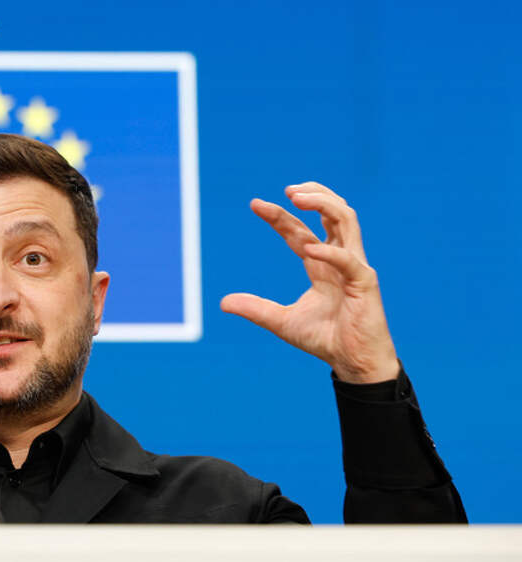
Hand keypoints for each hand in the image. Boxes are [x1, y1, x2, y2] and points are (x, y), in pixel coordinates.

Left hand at [220, 182, 399, 383]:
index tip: (255, 204)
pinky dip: (329, 251)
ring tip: (298, 198)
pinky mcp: (365, 282)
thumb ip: (256, 309)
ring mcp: (354, 267)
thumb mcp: (282, 322)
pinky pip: (348, 260)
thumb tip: (223, 302)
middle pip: (331, 213)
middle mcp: (339, 258)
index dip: (279, 215)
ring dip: (324, 204)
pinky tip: (309, 249)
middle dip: (312, 195)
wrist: (353, 363)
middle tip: (287, 189)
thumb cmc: (325, 339)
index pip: (299, 230)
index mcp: (320, 264)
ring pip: (347, 220)